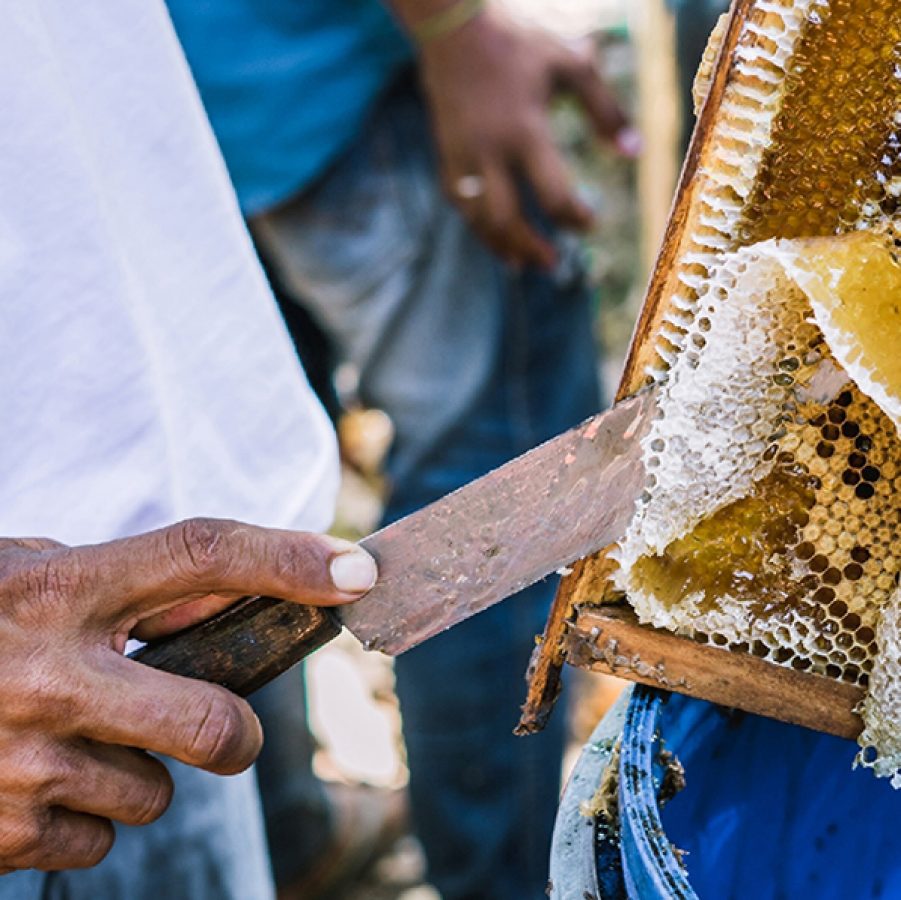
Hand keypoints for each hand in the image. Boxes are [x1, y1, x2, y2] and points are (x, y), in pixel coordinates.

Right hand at [0, 520, 374, 872]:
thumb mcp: (40, 575)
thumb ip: (135, 588)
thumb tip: (236, 603)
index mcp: (61, 586)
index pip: (203, 554)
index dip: (289, 559)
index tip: (355, 570)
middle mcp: (44, 670)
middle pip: (209, 719)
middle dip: (233, 737)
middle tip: (222, 731)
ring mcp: (19, 758)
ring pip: (152, 793)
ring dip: (134, 773)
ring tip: (70, 739)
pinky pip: (97, 844)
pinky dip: (82, 820)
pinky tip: (33, 781)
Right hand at [419, 10, 639, 268]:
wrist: (452, 31)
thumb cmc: (518, 47)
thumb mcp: (570, 66)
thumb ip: (605, 109)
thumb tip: (634, 151)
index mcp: (525, 130)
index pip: (552, 193)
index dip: (574, 217)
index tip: (590, 223)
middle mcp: (489, 151)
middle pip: (507, 219)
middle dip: (530, 248)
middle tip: (552, 264)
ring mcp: (462, 158)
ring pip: (479, 220)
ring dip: (501, 246)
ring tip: (523, 263)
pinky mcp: (446, 158)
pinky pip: (461, 205)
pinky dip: (479, 227)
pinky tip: (496, 238)